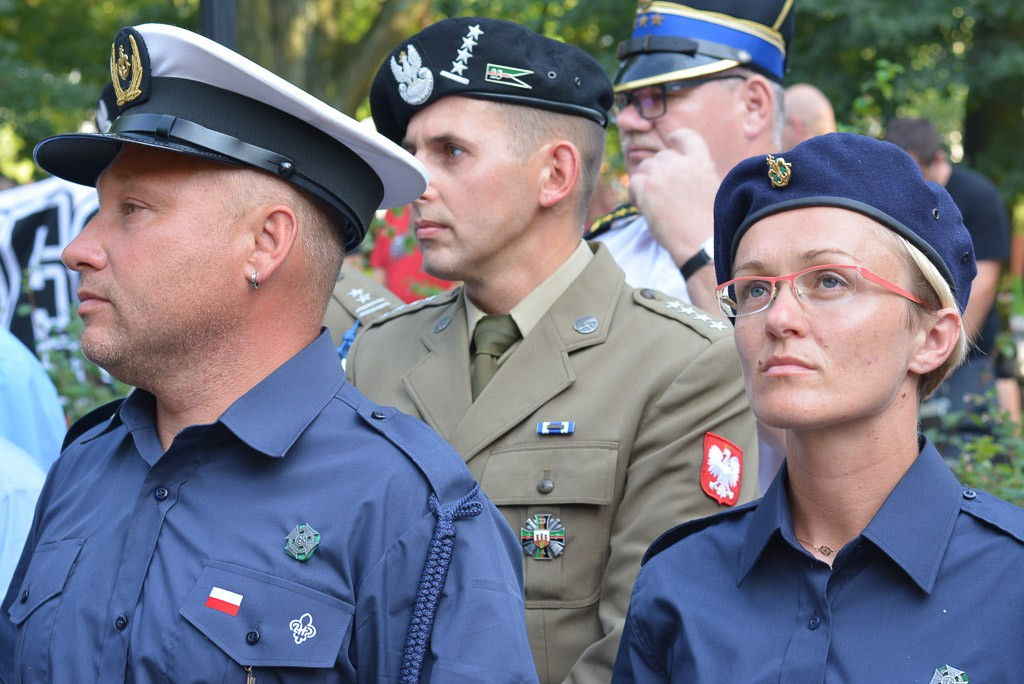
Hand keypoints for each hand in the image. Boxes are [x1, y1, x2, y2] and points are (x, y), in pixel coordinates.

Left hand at [628, 128, 719, 265]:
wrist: (701, 242)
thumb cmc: (710, 225)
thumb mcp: (713, 190)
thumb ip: (699, 175)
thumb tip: (688, 174)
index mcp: (701, 162)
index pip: (686, 137)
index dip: (676, 138)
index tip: (671, 142)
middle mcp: (680, 163)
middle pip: (660, 157)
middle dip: (658, 171)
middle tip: (661, 194)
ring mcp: (662, 174)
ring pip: (644, 168)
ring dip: (646, 183)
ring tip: (654, 204)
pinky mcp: (646, 188)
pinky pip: (633, 183)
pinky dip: (635, 195)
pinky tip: (644, 208)